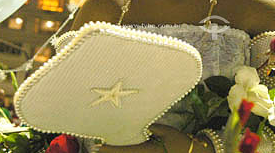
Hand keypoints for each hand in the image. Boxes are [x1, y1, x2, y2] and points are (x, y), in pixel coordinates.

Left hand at [98, 124, 213, 152]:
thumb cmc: (179, 141)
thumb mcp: (165, 131)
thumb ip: (150, 128)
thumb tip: (138, 125)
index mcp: (146, 151)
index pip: (123, 151)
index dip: (109, 150)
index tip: (97, 146)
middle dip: (109, 152)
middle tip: (95, 147)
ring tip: (103, 149)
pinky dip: (126, 152)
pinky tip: (120, 150)